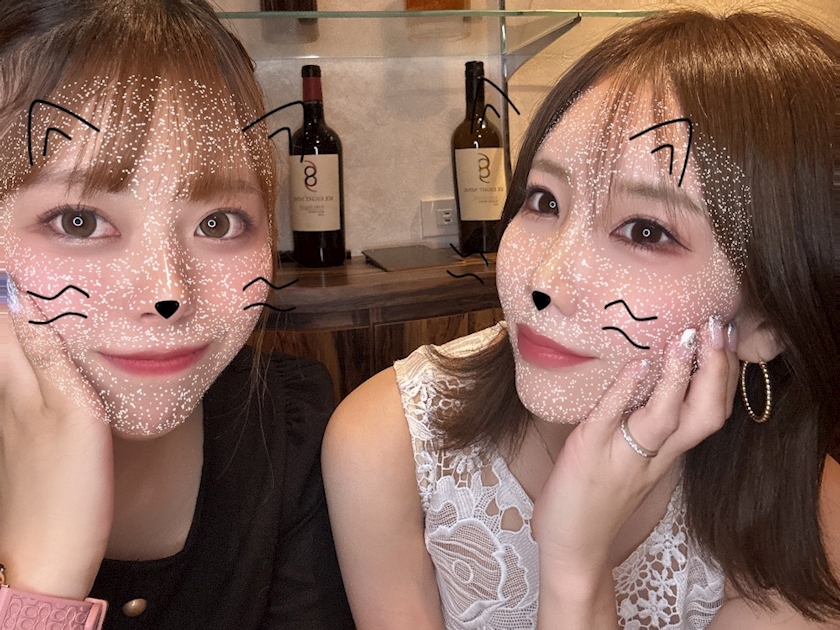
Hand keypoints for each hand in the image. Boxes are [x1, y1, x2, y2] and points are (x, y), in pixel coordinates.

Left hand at [0, 279, 113, 598]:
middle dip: (9, 297)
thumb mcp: (72, 414)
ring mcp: (13, 421)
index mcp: (20, 386)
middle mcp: (9, 397)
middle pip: (2, 335)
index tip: (15, 245)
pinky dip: (28, 356)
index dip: (6, 281)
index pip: (4, 320)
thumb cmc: (66, 487)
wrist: (47, 555)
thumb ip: (52, 358)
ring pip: (9, 357)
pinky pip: (20, 382)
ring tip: (30, 294)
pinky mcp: (24, 441)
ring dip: (16, 323)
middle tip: (22, 261)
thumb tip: (25, 299)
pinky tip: (47, 356)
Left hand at [532, 317, 737, 625]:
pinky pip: (611, 419)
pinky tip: (636, 364)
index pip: (711, 414)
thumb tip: (641, 378)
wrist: (573, 549)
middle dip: (715, 370)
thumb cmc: (599, 502)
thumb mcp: (632, 465)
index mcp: (667, 455)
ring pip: (664, 418)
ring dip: (677, 378)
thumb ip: (642, 430)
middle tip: (715, 325)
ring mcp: (623, 455)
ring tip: (683, 338)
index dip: (724, 377)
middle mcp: (654, 456)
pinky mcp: (588, 453)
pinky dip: (625, 391)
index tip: (727, 336)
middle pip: (703, 415)